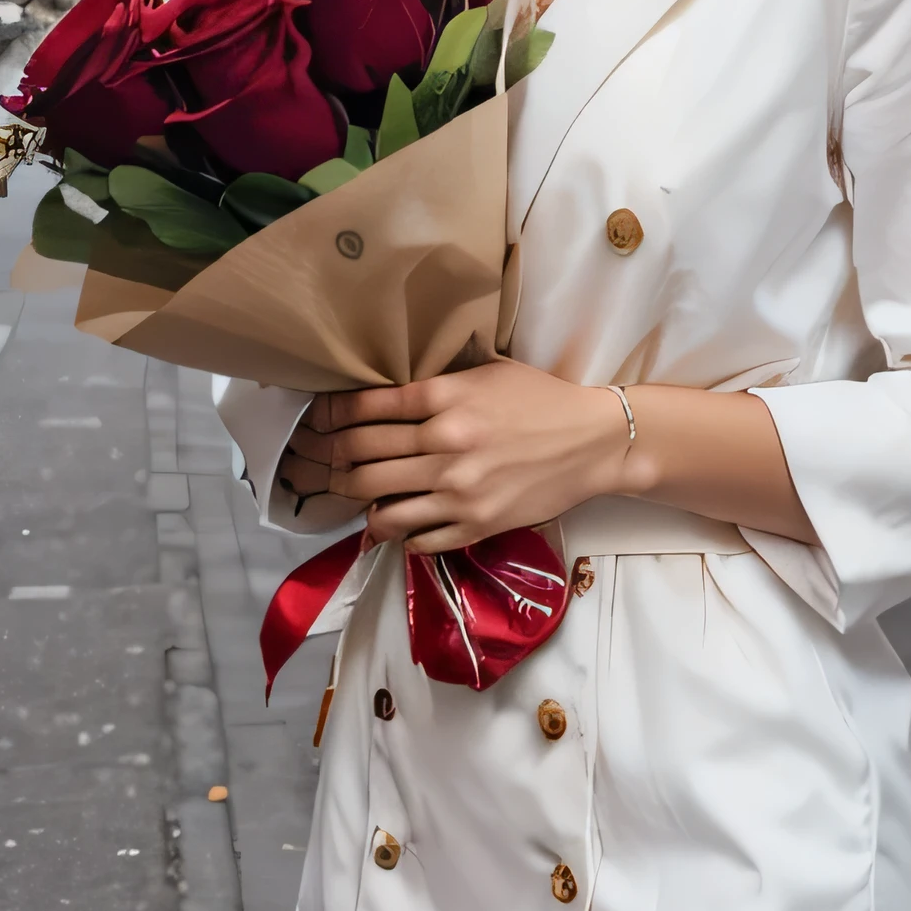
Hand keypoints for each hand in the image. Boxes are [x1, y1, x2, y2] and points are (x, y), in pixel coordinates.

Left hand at [278, 361, 635, 551]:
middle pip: (361, 457)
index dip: (330, 415)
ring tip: (359, 496)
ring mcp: (459, 490)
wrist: (593, 443)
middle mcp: (447, 444)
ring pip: (379, 505)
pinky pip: (416, 538)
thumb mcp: (487, 372)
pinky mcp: (476, 524)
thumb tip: (384, 390)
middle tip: (320, 461)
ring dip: (360, 502)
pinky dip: (398, 532)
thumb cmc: (541, 399)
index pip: (366, 408)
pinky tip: (399, 522)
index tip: (318, 420)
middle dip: (330, 460)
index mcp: (447, 399)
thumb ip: (437, 380)